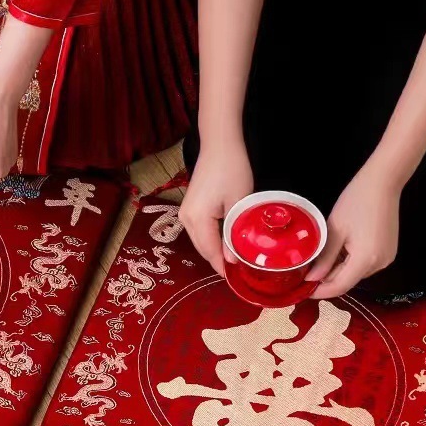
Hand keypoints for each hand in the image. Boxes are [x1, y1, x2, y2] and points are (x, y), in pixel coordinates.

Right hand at [179, 141, 254, 274]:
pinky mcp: (189, 208)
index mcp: (197, 219)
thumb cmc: (231, 169)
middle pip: (203, 250)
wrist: (219, 144)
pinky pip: (200, 232)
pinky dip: (212, 240)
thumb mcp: (238, 203)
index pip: (210, 252)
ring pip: (201, 242)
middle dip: (219, 262)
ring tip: (235, 260)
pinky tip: (226, 243)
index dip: (222, 268)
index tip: (236, 281)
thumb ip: (234, 234)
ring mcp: (185, 213)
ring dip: (216, 251)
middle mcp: (186, 219)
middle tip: (240, 273)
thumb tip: (233, 260)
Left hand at [307, 165, 400, 298]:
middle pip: (348, 281)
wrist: (382, 183)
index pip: (340, 287)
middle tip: (306, 272)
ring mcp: (386, 258)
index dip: (320, 291)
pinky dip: (349, 262)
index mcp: (366, 260)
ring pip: (355, 273)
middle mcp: (379, 264)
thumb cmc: (355, 203)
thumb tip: (311, 279)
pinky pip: (364, 264)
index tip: (303, 290)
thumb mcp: (334, 231)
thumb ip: (324, 259)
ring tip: (321, 258)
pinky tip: (338, 250)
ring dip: (337, 270)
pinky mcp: (388, 252)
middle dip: (327, 279)